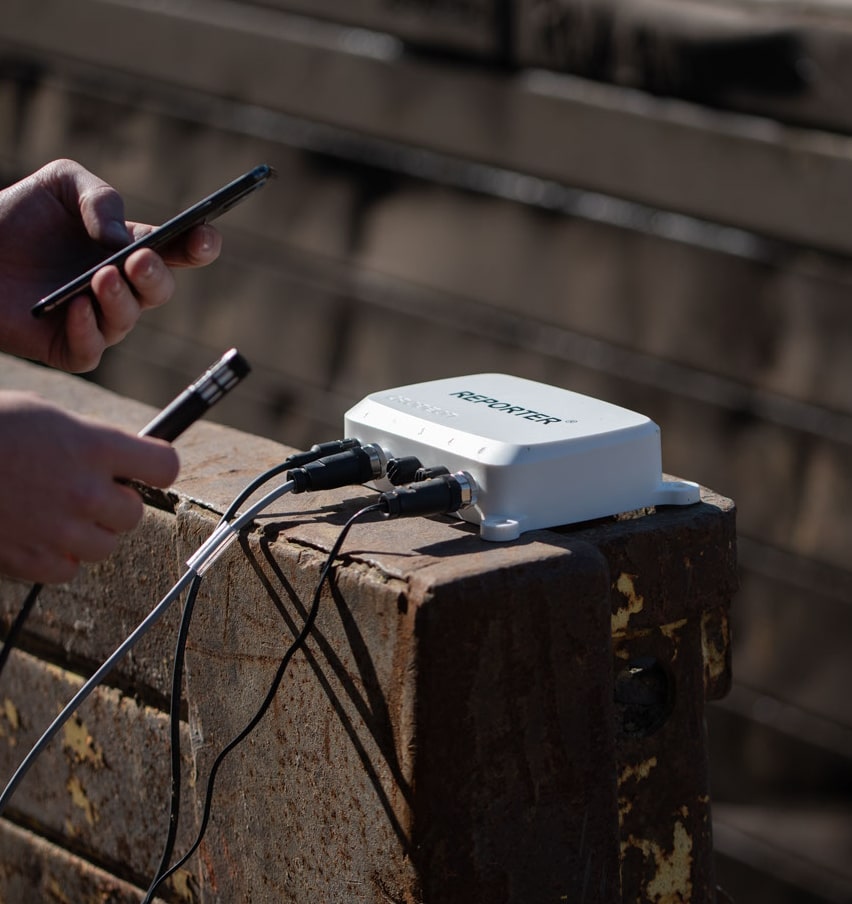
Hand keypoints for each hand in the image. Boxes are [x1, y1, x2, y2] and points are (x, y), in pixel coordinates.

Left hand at [0, 159, 221, 371]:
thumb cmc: (14, 215)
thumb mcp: (60, 185)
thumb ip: (99, 198)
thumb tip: (122, 239)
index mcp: (127, 249)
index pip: (176, 252)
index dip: (198, 246)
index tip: (205, 237)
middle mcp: (118, 287)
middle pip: (159, 291)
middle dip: (155, 276)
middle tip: (138, 258)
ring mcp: (94, 319)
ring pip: (127, 320)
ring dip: (120, 300)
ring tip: (100, 277)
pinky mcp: (65, 347)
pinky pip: (91, 351)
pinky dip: (87, 331)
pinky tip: (75, 307)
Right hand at [0, 391, 179, 582]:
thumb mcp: (45, 416)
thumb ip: (91, 441)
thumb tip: (122, 457)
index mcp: (94, 447)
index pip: (164, 467)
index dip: (156, 468)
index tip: (144, 469)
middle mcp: (85, 491)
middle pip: (134, 513)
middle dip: (114, 504)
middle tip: (83, 490)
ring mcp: (60, 529)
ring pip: (105, 545)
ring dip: (88, 532)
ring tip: (53, 510)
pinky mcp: (32, 560)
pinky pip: (69, 569)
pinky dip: (56, 557)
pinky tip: (34, 532)